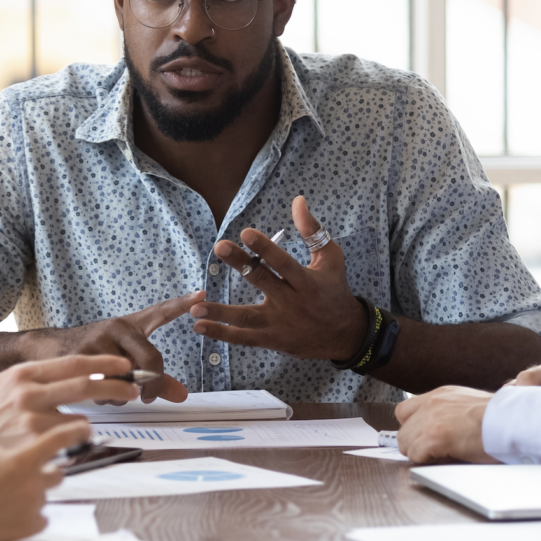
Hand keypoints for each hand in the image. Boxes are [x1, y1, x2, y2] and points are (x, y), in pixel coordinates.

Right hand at [0, 354, 141, 446]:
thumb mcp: (5, 383)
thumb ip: (38, 377)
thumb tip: (79, 373)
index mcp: (23, 374)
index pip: (74, 363)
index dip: (104, 363)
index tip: (124, 364)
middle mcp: (28, 395)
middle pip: (85, 386)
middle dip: (116, 386)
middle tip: (132, 389)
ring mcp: (31, 423)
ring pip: (80, 419)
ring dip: (85, 424)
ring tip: (74, 429)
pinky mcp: (33, 447)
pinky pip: (66, 444)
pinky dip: (69, 445)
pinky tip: (57, 446)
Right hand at [0, 420, 90, 540]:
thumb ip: (11, 455)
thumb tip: (26, 457)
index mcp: (22, 460)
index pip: (58, 440)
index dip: (75, 432)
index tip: (85, 429)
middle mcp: (33, 482)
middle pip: (57, 474)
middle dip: (46, 475)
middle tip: (28, 477)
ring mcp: (33, 506)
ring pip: (44, 497)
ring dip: (33, 496)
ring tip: (6, 500)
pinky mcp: (29, 527)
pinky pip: (40, 519)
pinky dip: (30, 516)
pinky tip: (10, 515)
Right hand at [18, 293, 203, 401]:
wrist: (51, 349)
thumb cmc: (97, 352)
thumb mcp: (126, 358)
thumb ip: (156, 377)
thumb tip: (182, 396)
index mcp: (131, 324)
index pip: (160, 312)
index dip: (182, 304)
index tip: (201, 295)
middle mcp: (116, 327)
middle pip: (150, 361)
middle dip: (154, 384)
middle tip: (150, 396)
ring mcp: (98, 341)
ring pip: (127, 380)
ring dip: (123, 395)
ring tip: (113, 388)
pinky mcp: (81, 357)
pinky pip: (105, 388)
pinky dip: (105, 397)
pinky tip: (96, 390)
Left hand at [189, 197, 364, 360]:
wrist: (345, 335)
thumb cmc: (335, 290)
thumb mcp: (331, 258)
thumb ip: (313, 231)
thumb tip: (297, 200)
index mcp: (307, 282)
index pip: (283, 263)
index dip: (265, 248)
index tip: (246, 233)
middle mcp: (292, 303)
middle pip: (262, 281)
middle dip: (240, 264)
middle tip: (219, 247)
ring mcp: (280, 324)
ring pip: (247, 317)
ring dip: (220, 312)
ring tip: (194, 307)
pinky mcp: (272, 340)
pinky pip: (244, 338)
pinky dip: (222, 334)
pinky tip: (199, 326)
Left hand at [394, 386, 497, 463]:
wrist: (510, 421)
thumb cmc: (498, 417)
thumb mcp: (467, 404)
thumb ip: (448, 412)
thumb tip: (440, 428)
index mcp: (440, 395)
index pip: (405, 410)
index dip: (412, 427)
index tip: (421, 437)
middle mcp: (431, 403)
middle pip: (402, 429)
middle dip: (415, 443)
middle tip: (433, 451)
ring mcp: (430, 420)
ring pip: (405, 443)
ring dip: (420, 453)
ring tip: (441, 455)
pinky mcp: (434, 437)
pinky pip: (415, 455)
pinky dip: (426, 461)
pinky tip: (445, 458)